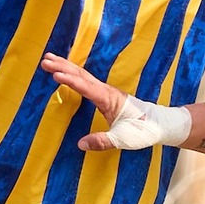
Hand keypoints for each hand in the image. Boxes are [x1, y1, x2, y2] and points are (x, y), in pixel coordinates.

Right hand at [40, 54, 184, 150]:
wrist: (160, 124)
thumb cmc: (143, 130)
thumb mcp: (123, 139)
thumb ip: (102, 141)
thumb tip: (81, 144)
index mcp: (108, 99)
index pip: (86, 87)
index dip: (70, 80)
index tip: (55, 74)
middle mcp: (106, 91)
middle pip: (81, 74)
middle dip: (62, 66)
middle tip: (44, 60)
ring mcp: (106, 91)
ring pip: (83, 75)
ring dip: (66, 66)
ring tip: (49, 58)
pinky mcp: (106, 95)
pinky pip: (86, 80)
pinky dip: (73, 74)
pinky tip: (66, 72)